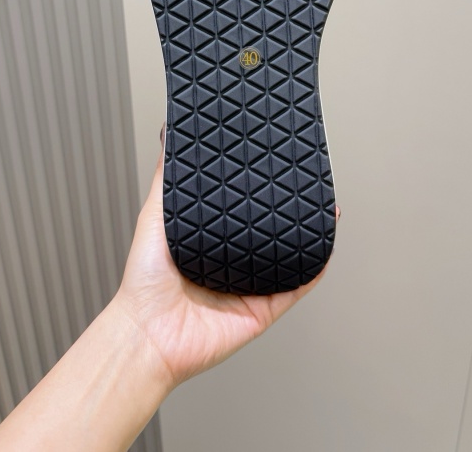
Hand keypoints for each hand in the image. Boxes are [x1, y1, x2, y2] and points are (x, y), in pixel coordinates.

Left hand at [115, 126, 338, 389]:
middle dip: (291, 207)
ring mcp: (251, 284)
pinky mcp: (264, 308)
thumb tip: (168, 137)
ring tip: (326, 208)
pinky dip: (314, 268)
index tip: (273, 162)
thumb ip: (166, 180)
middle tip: (307, 181)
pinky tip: (325, 246)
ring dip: (310, 233)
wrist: (148, 333)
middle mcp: (234, 260)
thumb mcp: (154, 216)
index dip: (260, 187)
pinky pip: (296, 287)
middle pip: (270, 229)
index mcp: (212, 238)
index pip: (243, 208)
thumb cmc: (144, 281)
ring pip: (290, 254)